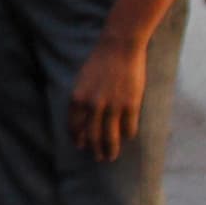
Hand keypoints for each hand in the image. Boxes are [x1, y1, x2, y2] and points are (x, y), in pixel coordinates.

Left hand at [69, 38, 148, 162]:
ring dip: (110, 150)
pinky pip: (129, 128)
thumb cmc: (100, 61)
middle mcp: (93, 106)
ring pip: (110, 137)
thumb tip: (84, 119)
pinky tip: (128, 137)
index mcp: (78, 98)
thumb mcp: (83, 80)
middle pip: (93, 136)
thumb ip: (82, 99)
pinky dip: (127, 135)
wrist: (120, 46)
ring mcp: (113, 106)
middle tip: (98, 158)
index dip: (78, 139)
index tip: (81, 146)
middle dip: (95, 150)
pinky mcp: (130, 105)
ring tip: (111, 156)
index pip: (75, 126)